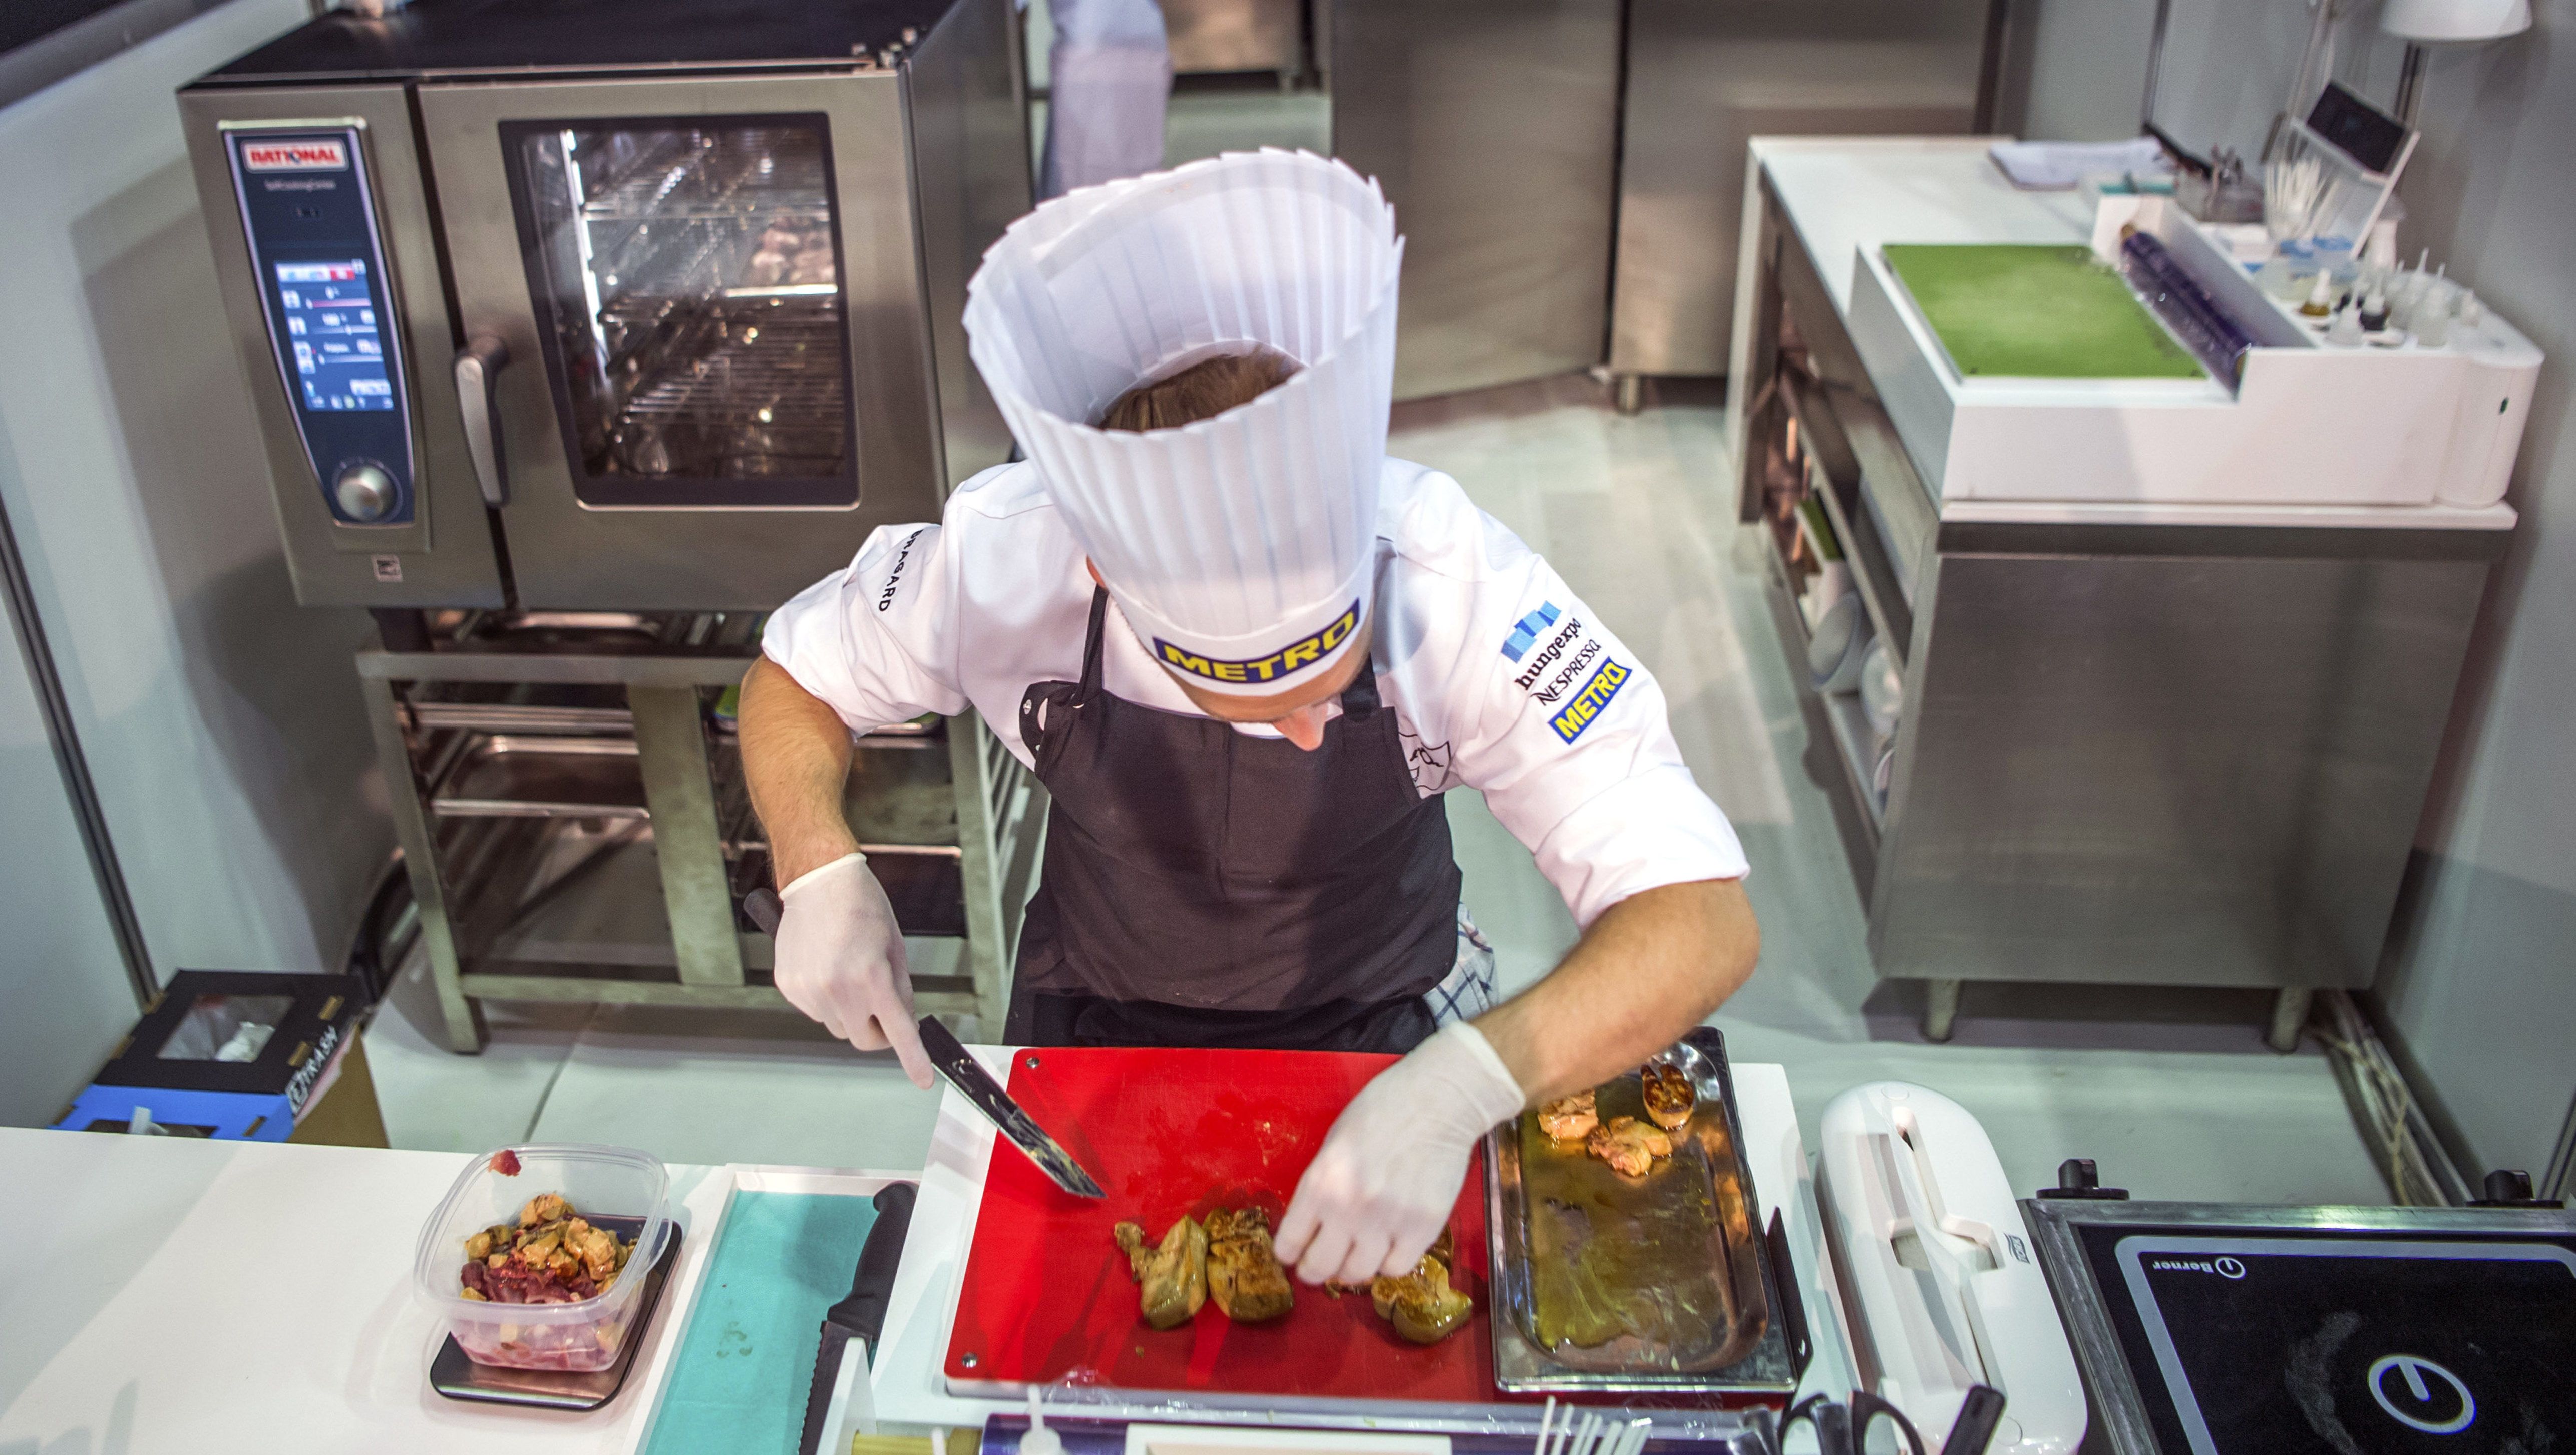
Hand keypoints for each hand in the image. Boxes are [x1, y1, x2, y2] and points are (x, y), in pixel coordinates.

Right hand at [771, 853, 934, 1087]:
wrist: (819, 880)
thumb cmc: (861, 906)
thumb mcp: (895, 947)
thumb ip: (900, 989)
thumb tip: (903, 1021)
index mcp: (873, 976)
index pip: (898, 1033)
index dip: (913, 1060)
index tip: (922, 1080)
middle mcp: (840, 988)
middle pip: (864, 1040)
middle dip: (877, 1030)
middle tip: (879, 1003)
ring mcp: (810, 990)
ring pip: (837, 1027)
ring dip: (849, 1012)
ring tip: (847, 970)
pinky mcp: (789, 986)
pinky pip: (814, 1011)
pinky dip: (825, 999)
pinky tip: (825, 966)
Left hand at [1275, 1022, 1524, 1284]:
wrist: (1438, 1101)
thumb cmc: (1383, 1111)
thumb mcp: (1335, 1141)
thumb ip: (1322, 1185)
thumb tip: (1312, 1224)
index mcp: (1321, 1182)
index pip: (1290, 1242)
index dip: (1290, 1253)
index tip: (1294, 1255)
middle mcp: (1349, 1207)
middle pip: (1320, 1267)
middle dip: (1315, 1270)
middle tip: (1320, 1265)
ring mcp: (1388, 1220)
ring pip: (1358, 1274)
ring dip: (1353, 1269)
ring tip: (1357, 1254)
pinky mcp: (1423, 1227)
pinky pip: (1397, 1268)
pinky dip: (1389, 1262)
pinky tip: (1389, 1246)